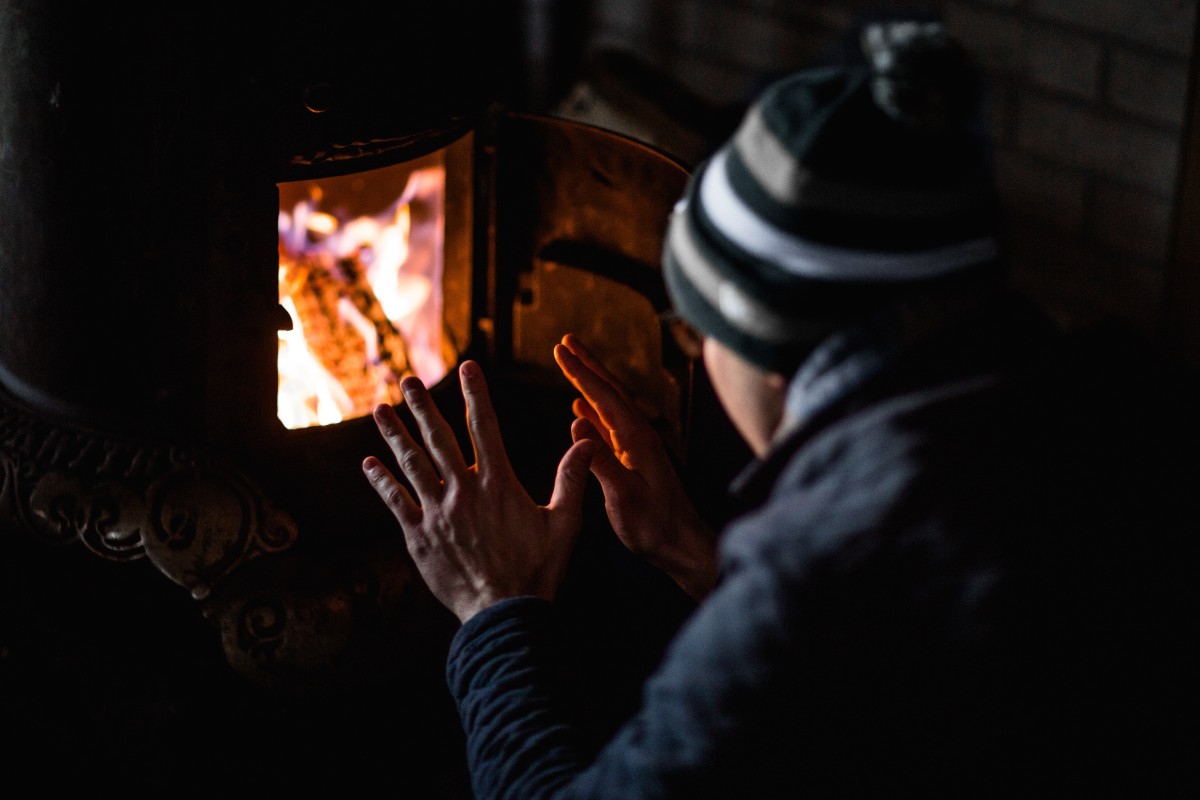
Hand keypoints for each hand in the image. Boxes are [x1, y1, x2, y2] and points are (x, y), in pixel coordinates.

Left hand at [362, 360, 595, 623]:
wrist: (504, 613)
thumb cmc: (538, 569)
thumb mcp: (565, 522)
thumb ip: (571, 479)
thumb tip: (587, 442)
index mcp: (498, 483)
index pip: (484, 427)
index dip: (475, 394)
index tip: (467, 367)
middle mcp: (463, 491)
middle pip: (438, 438)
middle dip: (422, 406)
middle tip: (408, 380)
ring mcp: (438, 513)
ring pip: (411, 464)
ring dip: (394, 435)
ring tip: (380, 411)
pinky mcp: (420, 536)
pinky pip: (396, 502)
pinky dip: (381, 481)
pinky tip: (369, 464)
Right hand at [554, 334, 717, 599]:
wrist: (682, 546)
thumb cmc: (655, 526)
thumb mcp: (624, 496)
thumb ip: (600, 461)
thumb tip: (576, 425)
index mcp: (636, 439)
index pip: (604, 397)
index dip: (580, 372)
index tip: (560, 350)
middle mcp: (639, 436)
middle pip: (610, 391)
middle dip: (587, 365)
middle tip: (565, 341)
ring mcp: (637, 447)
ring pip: (609, 406)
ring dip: (589, 384)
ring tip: (571, 366)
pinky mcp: (634, 461)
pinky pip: (609, 427)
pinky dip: (593, 413)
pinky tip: (580, 411)